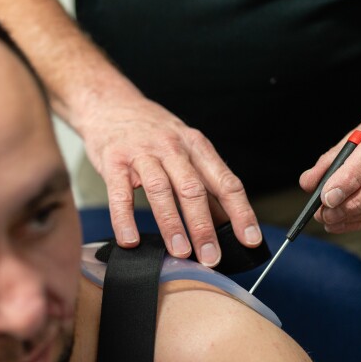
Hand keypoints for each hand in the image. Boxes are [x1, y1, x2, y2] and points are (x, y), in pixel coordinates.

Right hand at [80, 97, 260, 264]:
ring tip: (180, 251)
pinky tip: (131, 241)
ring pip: (160, 190)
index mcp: (196, 146)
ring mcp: (142, 153)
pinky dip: (125, 220)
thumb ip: (202, 182)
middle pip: (193, 189)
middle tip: (211, 257)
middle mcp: (172, 147)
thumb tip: (226, 224)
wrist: (110, 104)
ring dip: (172, 224)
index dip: (240, 212)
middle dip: (205, 227)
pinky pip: (120, 194)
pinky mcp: (113, 161)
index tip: (250, 239)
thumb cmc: (151, 131)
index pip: (225, 182)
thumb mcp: (184, 148)